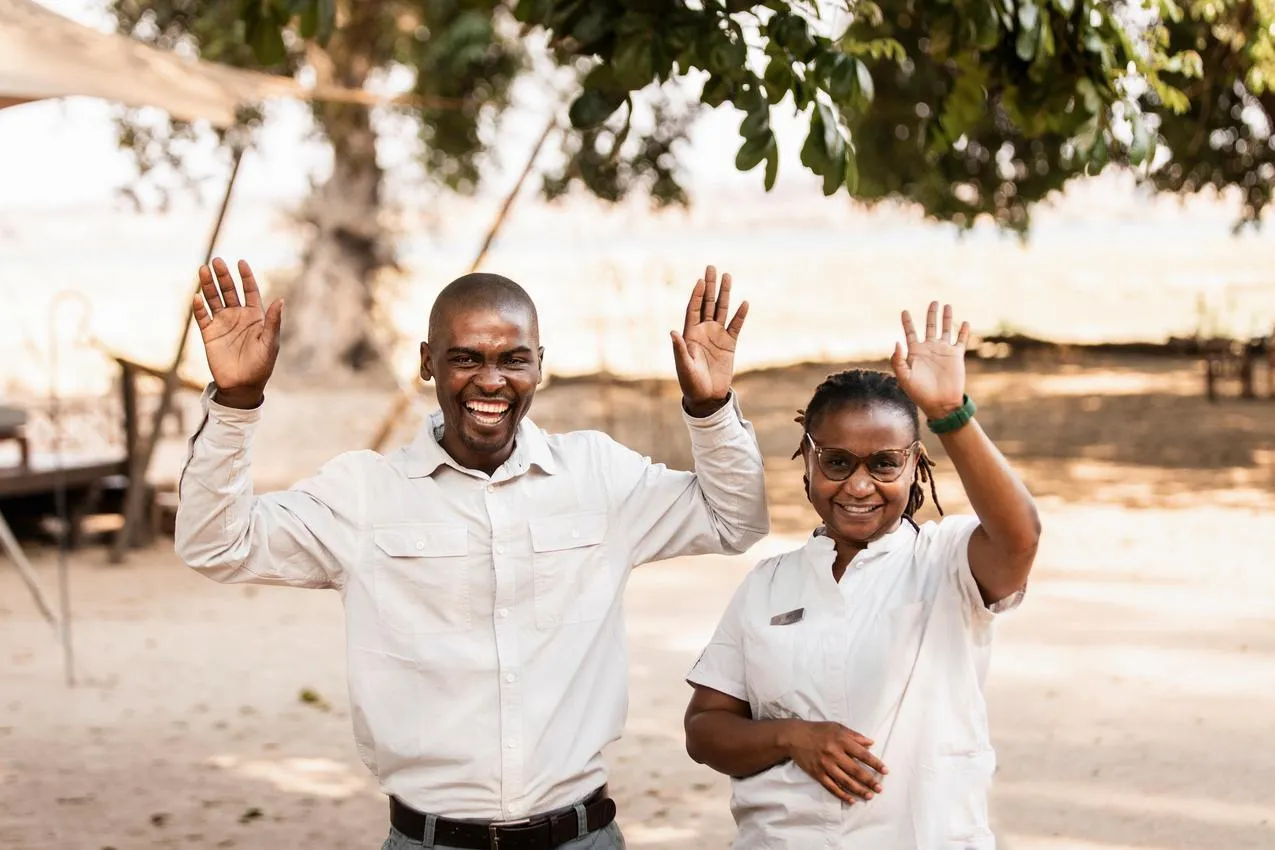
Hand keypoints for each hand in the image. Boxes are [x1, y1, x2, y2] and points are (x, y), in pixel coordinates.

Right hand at [192, 258, 282, 407]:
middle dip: (223, 276)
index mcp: (255, 316)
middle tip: (216, 261)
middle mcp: (238, 316)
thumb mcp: (270, 343)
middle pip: (229, 290)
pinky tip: (196, 297)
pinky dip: (198, 307)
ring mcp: (223, 323)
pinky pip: (202, 316)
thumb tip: (280, 300)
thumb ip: (272, 321)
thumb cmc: (261, 365)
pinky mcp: (209, 333)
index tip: (241, 262)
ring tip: (203, 269)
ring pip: (214, 299)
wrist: (243, 385)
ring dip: (208, 285)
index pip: (250, 291)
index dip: (246, 277)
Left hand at [671, 265, 747, 415]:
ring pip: (722, 310)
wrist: (707, 396)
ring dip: (725, 294)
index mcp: (690, 334)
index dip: (697, 295)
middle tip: (712, 267)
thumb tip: (673, 332)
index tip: (700, 280)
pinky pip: (736, 326)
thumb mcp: (684, 366)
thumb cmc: (691, 383)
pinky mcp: (729, 344)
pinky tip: (744, 302)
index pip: (693, 309)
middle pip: (707, 304)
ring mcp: (717, 336)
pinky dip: (740, 315)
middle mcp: (703, 331)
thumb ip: (679, 349)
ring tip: (728, 276)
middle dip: (710, 286)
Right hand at [783, 720, 886, 804]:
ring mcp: (825, 765)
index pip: (862, 754)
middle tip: (880, 789)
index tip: (885, 771)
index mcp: (841, 740)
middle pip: (855, 770)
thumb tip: (871, 743)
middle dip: (869, 780)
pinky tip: (851, 800)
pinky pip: (831, 787)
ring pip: (845, 781)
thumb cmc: (818, 730)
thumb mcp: (836, 727)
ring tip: (870, 796)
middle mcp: (834, 753)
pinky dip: (842, 794)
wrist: (794, 737)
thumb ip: (854, 735)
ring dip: (858, 790)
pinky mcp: (817, 774)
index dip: (875, 763)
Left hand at [891, 301, 969, 419]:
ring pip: (946, 330)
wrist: (940, 404)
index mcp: (915, 352)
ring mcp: (943, 351)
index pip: (910, 332)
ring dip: (946, 318)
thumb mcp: (904, 378)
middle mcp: (929, 349)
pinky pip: (960, 340)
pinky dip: (963, 331)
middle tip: (934, 301)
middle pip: (930, 326)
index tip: (904, 311)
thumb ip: (898, 360)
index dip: (907, 321)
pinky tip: (964, 322)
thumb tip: (897, 342)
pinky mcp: (956, 356)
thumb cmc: (919, 393)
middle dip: (931, 314)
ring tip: (947, 305)